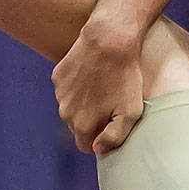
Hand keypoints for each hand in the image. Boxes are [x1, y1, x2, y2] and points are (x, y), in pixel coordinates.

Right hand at [52, 18, 145, 153]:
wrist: (110, 40)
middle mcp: (65, 113)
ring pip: (71, 107)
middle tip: (110, 104)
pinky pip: (67, 89)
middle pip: (77, 127)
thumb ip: (114, 138)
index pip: (86, 146)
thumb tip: (98, 149)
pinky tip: (93, 75)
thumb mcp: (130, 113)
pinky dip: (77, 86)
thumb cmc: (125, 77)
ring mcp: (60, 93)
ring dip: (83, 103)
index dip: (100, 139)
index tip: (112, 125)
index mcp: (81, 125)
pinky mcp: (58, 76)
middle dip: (91, 121)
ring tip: (103, 87)